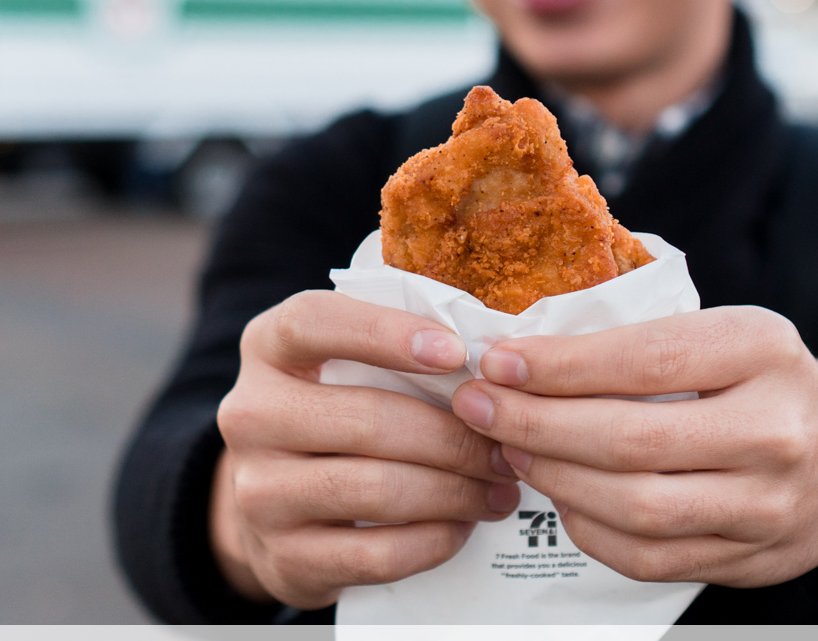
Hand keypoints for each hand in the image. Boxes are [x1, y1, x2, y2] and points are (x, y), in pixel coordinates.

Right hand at [211, 290, 520, 608]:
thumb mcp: (342, 366)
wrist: (270, 506)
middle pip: (368, 419)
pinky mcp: (283, 557)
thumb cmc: (335, 416)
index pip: (314, 322)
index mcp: (267, 349)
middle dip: (454, 437)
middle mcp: (250, 415)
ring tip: (498, 488)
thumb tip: (493, 359)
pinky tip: (464, 526)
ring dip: (455, 491)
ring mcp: (259, 492)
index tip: (456, 352)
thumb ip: (396, 350)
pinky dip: (434, 540)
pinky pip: (376, 553)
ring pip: (377, 489)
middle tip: (504, 447)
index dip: (385, 333)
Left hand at [451, 306, 817, 586]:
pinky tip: (560, 496)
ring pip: (634, 506)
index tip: (498, 360)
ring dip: (554, 478)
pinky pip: (647, 556)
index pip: (645, 359)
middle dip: (536, 424)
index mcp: (763, 350)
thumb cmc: (770, 382)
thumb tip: (528, 355)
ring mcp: (766, 504)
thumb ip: (645, 340)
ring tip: (510, 447)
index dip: (560, 365)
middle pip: (630, 440)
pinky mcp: (749, 558)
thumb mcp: (730, 334)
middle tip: (479, 407)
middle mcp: (773, 430)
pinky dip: (587, 528)